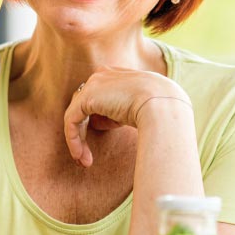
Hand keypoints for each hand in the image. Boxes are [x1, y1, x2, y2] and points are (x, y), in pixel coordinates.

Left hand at [63, 68, 192, 166]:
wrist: (163, 105)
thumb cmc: (159, 109)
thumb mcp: (137, 107)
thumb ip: (118, 111)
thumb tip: (101, 123)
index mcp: (116, 73)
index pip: (98, 95)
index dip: (97, 118)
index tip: (103, 137)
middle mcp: (102, 75)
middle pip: (83, 104)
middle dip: (83, 130)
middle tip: (86, 155)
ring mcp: (93, 84)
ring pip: (76, 114)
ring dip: (78, 140)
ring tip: (85, 161)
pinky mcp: (86, 97)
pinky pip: (71, 120)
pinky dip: (74, 140)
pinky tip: (81, 156)